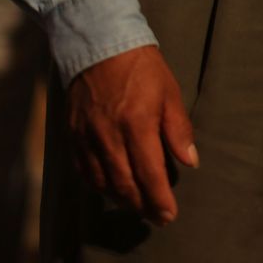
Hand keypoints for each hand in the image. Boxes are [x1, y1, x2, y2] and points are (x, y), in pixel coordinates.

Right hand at [67, 45, 197, 224]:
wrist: (100, 45)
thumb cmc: (142, 68)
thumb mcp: (170, 93)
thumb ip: (179, 130)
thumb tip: (190, 161)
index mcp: (137, 125)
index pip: (149, 173)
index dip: (159, 199)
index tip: (168, 215)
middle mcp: (109, 136)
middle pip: (124, 184)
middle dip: (142, 205)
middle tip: (156, 217)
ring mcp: (87, 137)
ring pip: (102, 181)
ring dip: (121, 198)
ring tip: (138, 205)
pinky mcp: (72, 135)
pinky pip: (83, 170)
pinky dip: (98, 184)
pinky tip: (111, 188)